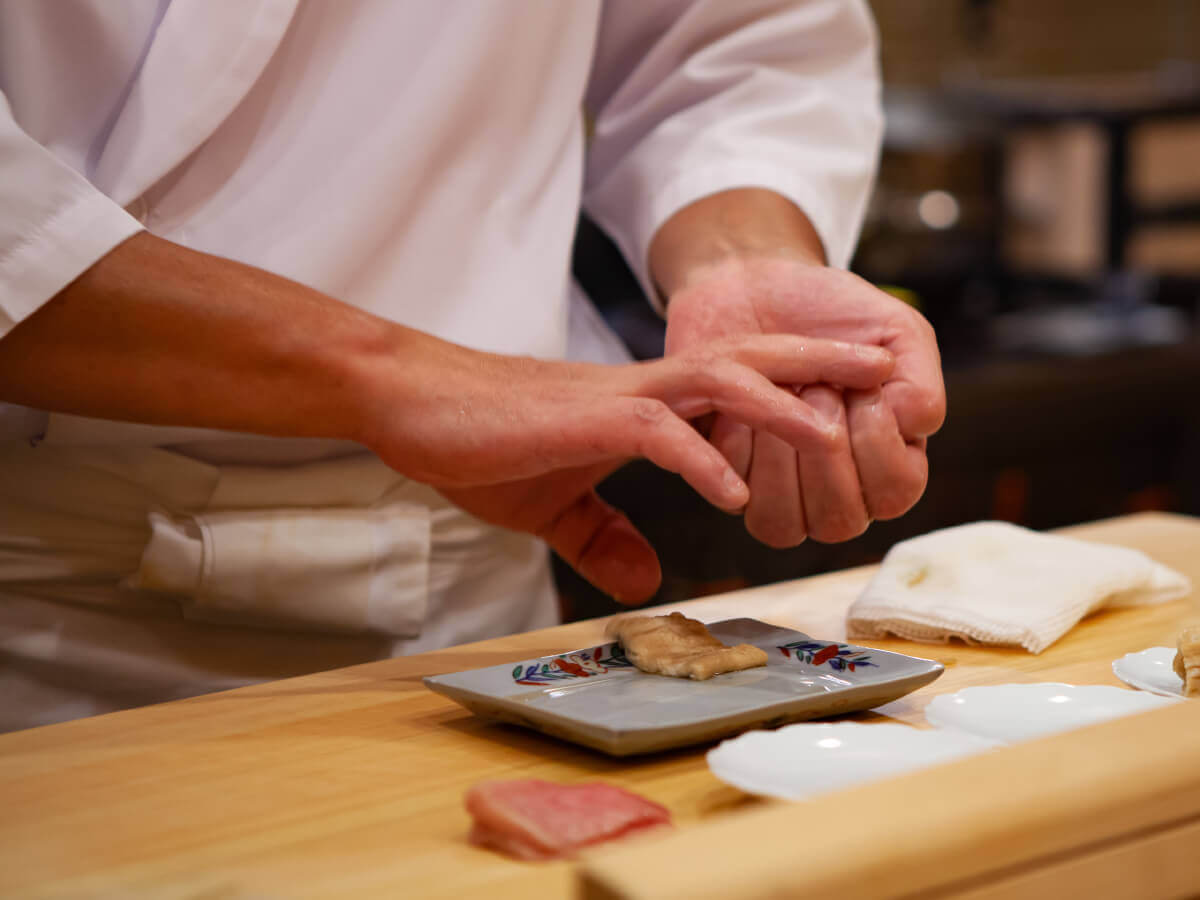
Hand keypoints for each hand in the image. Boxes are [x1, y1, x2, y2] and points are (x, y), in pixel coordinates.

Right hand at [358, 332, 893, 600]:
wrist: (416, 406)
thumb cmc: (483, 445)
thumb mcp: (556, 507)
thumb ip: (607, 539)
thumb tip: (649, 582)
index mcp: (645, 406)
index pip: (738, 383)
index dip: (796, 385)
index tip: (851, 398)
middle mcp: (645, 391)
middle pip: (750, 362)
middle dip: (820, 365)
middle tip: (888, 370)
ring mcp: (618, 399)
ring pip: (717, 382)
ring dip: (779, 405)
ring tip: (833, 434)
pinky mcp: (584, 420)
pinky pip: (657, 434)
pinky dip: (699, 462)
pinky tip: (733, 495)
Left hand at [664, 256, 943, 546]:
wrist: (752, 287)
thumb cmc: (831, 312)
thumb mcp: (895, 328)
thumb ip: (920, 380)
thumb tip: (911, 431)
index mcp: (888, 460)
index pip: (896, 492)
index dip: (878, 445)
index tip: (863, 389)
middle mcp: (837, 489)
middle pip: (840, 522)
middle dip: (826, 449)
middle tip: (817, 389)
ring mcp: (780, 492)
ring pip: (783, 526)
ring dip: (781, 458)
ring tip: (779, 399)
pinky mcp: (727, 479)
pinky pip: (731, 494)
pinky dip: (738, 445)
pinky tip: (740, 405)